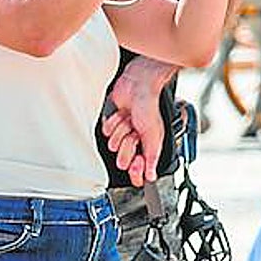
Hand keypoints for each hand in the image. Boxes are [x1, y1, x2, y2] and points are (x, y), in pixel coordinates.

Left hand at [100, 58, 171, 185]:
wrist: (137, 85)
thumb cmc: (149, 105)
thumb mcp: (154, 135)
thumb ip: (152, 157)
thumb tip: (152, 176)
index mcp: (149, 147)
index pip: (140, 170)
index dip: (136, 170)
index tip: (136, 163)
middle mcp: (136, 142)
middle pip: (123, 160)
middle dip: (127, 146)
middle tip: (133, 135)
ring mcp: (124, 133)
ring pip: (113, 145)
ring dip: (121, 131)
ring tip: (129, 120)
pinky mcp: (113, 123)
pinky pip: (106, 132)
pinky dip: (113, 122)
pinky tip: (121, 115)